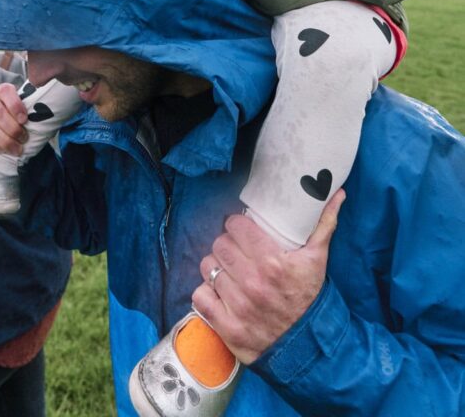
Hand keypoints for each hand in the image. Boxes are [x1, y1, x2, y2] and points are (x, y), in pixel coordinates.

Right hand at [0, 82, 28, 155]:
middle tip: (23, 139)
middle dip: (12, 128)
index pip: (4, 91)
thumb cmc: (16, 125)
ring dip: (3, 139)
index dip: (15, 105)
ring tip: (16, 148)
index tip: (24, 120)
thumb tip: (38, 116)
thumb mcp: (24, 116)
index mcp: (1, 92)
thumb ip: (28, 113)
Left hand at [192, 190, 344, 363]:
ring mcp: (238, 306)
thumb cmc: (310, 297)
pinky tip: (219, 291)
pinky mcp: (227, 327)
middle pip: (219, 245)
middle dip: (227, 245)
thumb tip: (337, 193)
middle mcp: (253, 283)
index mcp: (273, 262)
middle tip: (236, 251)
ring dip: (216, 267)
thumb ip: (324, 224)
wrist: (308, 346)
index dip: (236, 226)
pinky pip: (199, 296)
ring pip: (208, 267)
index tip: (242, 231)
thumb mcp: (318, 259)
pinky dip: (206, 292)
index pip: (235, 226)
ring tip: (229, 270)